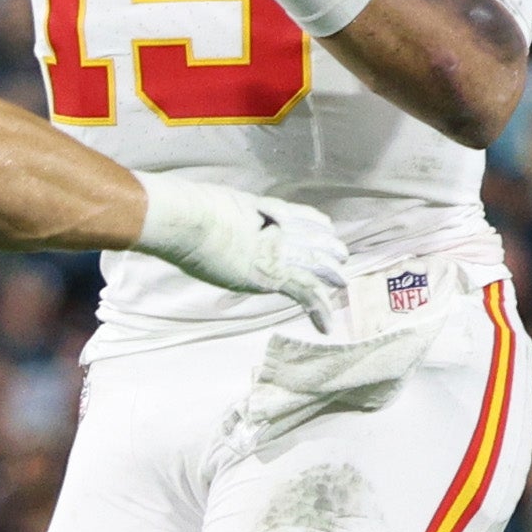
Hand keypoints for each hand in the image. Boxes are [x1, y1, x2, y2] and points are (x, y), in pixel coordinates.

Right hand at [128, 175, 353, 316]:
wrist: (188, 219)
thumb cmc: (188, 211)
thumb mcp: (209, 206)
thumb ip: (216, 214)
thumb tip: (196, 217)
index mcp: (267, 210)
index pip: (303, 216)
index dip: (318, 226)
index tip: (326, 230)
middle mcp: (280, 229)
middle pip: (318, 241)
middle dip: (331, 253)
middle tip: (342, 262)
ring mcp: (279, 251)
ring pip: (320, 266)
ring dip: (333, 279)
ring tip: (343, 289)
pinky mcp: (274, 274)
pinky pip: (307, 294)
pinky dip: (320, 311)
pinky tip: (326, 326)